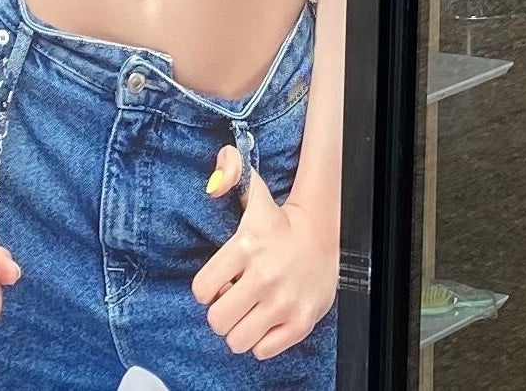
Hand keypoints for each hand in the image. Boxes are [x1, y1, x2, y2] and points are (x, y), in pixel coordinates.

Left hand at [192, 143, 337, 358]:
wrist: (324, 236)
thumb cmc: (279, 223)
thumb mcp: (255, 195)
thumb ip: (231, 173)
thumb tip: (215, 181)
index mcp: (247, 246)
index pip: (201, 291)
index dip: (207, 290)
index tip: (220, 282)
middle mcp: (265, 276)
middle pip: (217, 321)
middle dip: (221, 313)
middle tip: (234, 300)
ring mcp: (285, 302)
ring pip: (237, 341)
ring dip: (239, 330)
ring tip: (249, 312)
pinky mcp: (301, 322)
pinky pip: (263, 351)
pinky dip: (261, 342)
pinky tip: (267, 321)